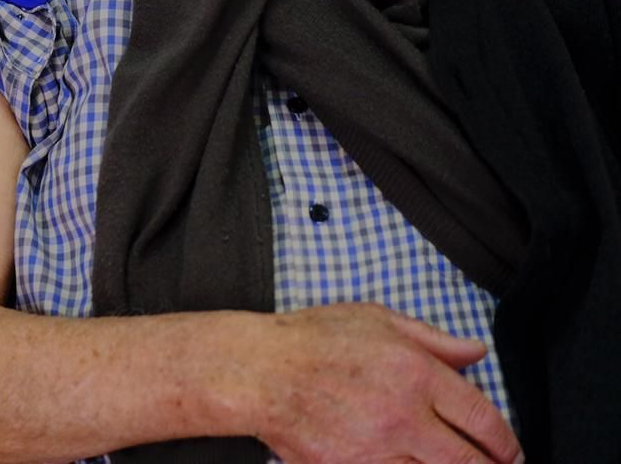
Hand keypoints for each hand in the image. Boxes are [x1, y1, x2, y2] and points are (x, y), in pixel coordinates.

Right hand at [244, 303, 522, 463]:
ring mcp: (377, 451)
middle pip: (470, 462)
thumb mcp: (375, 319)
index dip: (505, 442)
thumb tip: (476, 353)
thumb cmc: (312, 340)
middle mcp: (404, 416)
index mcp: (416, 373)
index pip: (482, 418)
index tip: (509, 450)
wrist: (258, 371)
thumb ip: (432, 338)